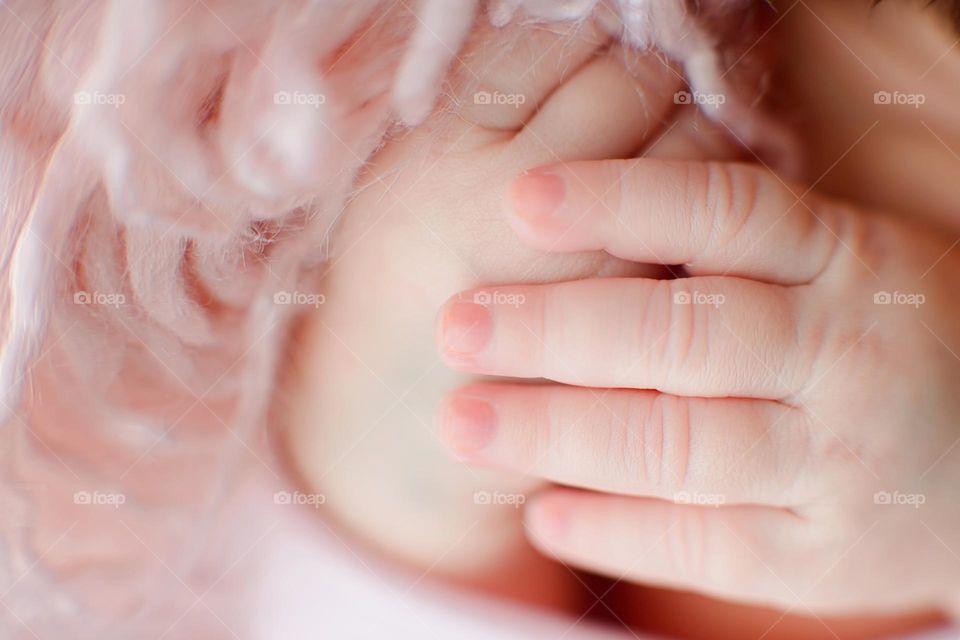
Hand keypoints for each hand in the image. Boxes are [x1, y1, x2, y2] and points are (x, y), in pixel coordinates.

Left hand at [436, 157, 959, 616]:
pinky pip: (704, 542)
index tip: (520, 200)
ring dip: (559, 434)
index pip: (726, 213)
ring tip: (465, 422)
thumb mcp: (839, 264)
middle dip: (558, 330)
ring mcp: (837, 465)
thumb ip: (736, 250)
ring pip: (681, 444)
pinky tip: (541, 512)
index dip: (620, 202)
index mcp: (845, 260)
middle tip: (458, 325)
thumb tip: (577, 231)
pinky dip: (615, 530)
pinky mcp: (820, 558)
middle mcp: (845, 356)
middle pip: (684, 335)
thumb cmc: (877, 336)